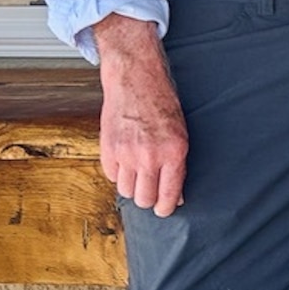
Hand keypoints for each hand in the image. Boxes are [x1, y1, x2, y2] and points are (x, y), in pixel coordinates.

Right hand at [93, 14, 188, 216]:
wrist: (136, 80)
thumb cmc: (162, 104)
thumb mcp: (180, 134)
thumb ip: (178, 165)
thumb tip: (175, 195)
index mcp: (173, 152)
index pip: (168, 196)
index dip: (165, 208)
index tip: (164, 210)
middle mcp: (149, 156)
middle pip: (144, 199)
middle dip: (148, 199)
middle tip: (150, 190)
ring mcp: (126, 153)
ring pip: (126, 191)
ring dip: (132, 186)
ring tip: (137, 172)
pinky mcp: (108, 148)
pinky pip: (111, 175)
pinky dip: (117, 172)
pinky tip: (125, 159)